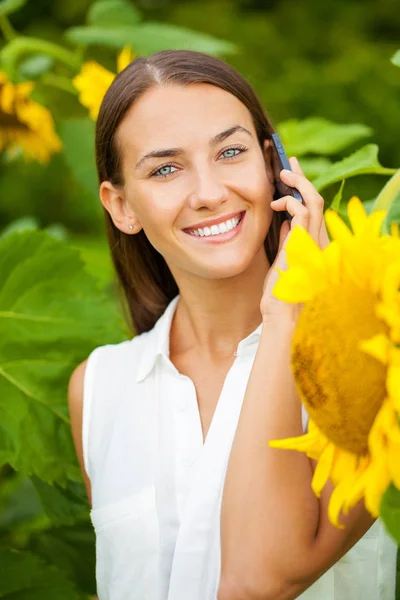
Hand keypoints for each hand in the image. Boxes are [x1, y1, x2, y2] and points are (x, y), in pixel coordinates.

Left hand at [260, 157, 329, 322]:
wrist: (280, 312)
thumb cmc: (279, 292)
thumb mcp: (284, 261)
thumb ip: (289, 241)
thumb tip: (286, 224)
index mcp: (313, 243)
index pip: (312, 209)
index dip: (303, 189)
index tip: (291, 175)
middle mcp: (318, 240)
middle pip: (316, 199)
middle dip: (302, 177)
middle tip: (288, 162)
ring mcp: (313, 242)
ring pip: (314, 200)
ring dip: (298, 183)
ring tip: (282, 173)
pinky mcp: (304, 244)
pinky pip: (303, 212)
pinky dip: (290, 201)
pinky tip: (276, 203)